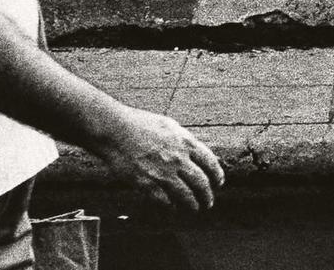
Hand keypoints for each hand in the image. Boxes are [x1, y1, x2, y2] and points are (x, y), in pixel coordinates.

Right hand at [86, 105, 225, 212]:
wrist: (115, 129)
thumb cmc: (140, 124)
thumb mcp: (169, 125)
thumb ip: (184, 140)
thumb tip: (197, 152)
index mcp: (185, 142)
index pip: (211, 163)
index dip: (217, 176)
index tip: (218, 183)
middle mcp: (178, 158)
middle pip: (201, 183)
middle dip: (208, 196)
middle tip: (208, 202)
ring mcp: (163, 172)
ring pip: (186, 196)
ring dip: (193, 205)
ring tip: (194, 209)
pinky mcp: (147, 184)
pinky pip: (165, 202)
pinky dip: (171, 206)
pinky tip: (172, 207)